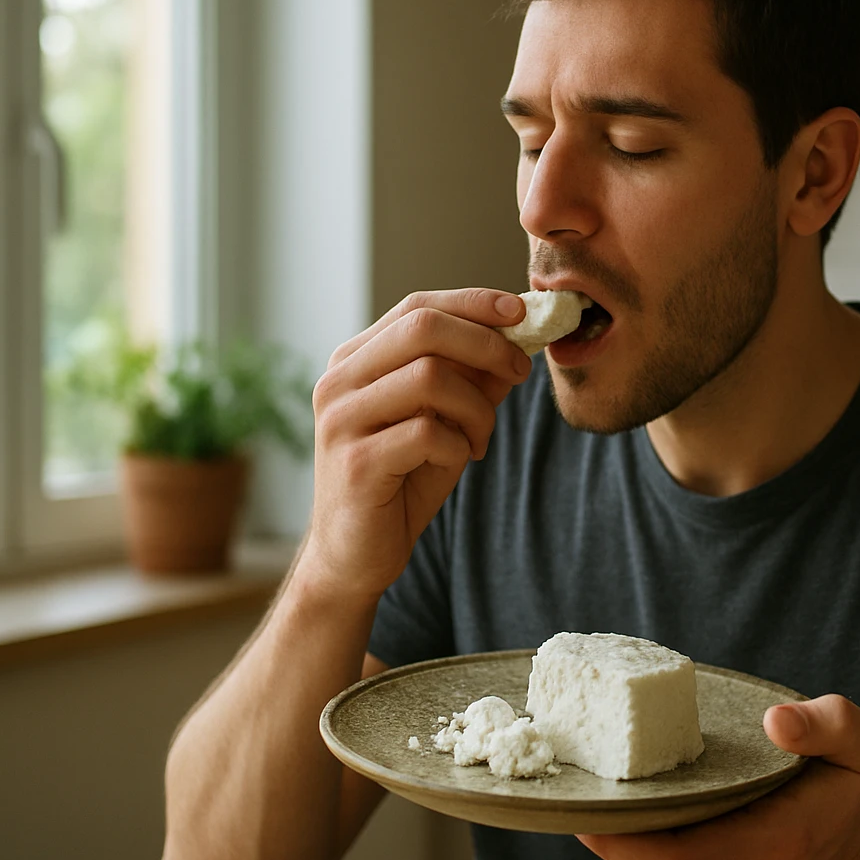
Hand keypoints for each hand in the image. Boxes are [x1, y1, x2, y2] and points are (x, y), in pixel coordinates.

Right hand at [301, 289, 531, 598]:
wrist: (355, 556)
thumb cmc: (401, 482)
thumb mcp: (445, 421)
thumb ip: (473, 380)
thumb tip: (520, 338)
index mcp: (355, 361)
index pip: (417, 307)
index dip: (473, 304)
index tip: (520, 312)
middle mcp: (338, 381)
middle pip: (422, 328)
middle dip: (486, 344)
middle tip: (520, 371)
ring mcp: (341, 420)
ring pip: (430, 377)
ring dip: (476, 408)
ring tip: (480, 439)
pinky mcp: (356, 462)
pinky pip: (428, 432)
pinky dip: (459, 445)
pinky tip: (457, 461)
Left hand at [579, 695, 859, 859]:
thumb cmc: (856, 789)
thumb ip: (828, 724)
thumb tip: (777, 722)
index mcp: (782, 844)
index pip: (684, 858)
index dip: (627, 840)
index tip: (585, 812)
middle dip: (616, 828)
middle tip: (579, 783)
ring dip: (632, 834)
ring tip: (603, 787)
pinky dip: (651, 844)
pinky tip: (640, 809)